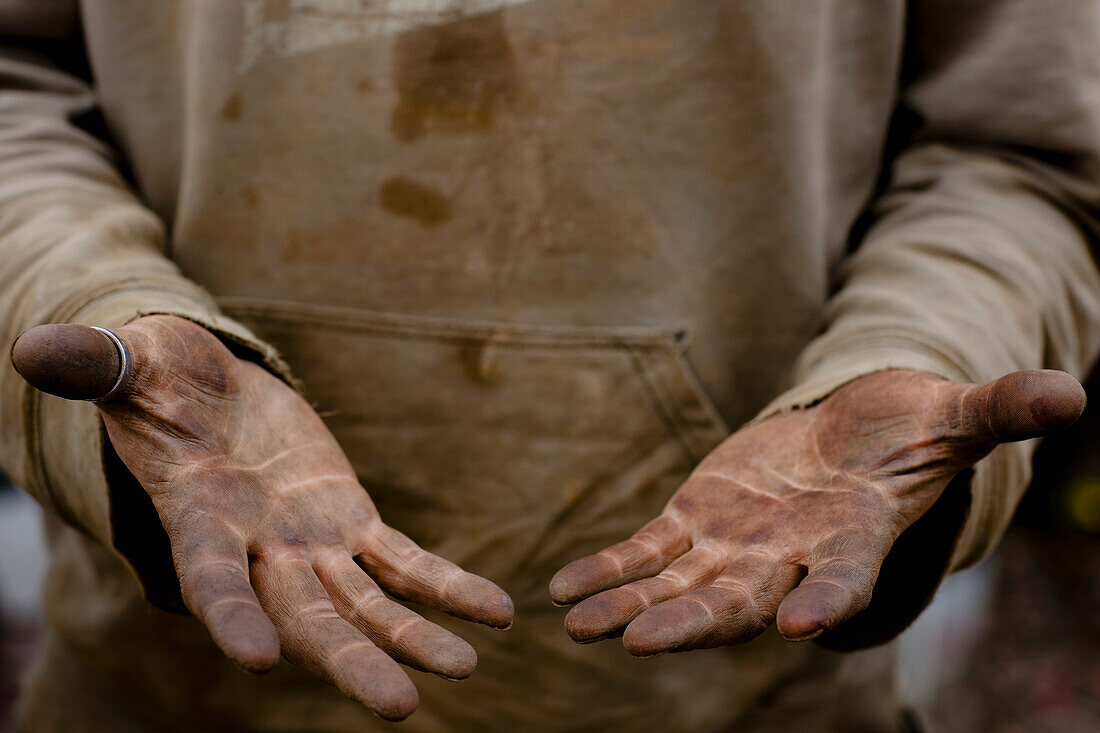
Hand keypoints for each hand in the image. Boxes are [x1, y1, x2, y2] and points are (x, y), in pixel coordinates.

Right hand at [11, 316, 512, 720]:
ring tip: (466, 667)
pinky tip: (496, 612)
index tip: (255, 659)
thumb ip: (98, 367)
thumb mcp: (134, 366)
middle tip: (399, 708)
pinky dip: (446, 586)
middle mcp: (259, 549)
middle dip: (350, 661)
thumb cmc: (162, 382)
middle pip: (305, 617)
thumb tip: (35, 349)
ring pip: (365, 603)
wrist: (213, 395)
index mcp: (199, 518)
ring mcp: (310, 543)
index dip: (230, 615)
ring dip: (414, 637)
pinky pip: (405, 561)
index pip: (211, 578)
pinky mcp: (352, 523)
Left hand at [549, 369, 1083, 655]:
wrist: (851, 439)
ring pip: (678, 585)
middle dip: (694, 621)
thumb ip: (997, 411)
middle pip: (740, 600)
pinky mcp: (693, 522)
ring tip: (580, 627)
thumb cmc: (909, 434)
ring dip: (629, 606)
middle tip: (643, 643)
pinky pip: (643, 553)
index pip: (846, 579)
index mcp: (854, 538)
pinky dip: (608, 570)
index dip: (830, 600)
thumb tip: (1072, 392)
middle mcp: (786, 559)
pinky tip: (562, 590)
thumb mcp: (954, 417)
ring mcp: (732, 546)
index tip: (802, 625)